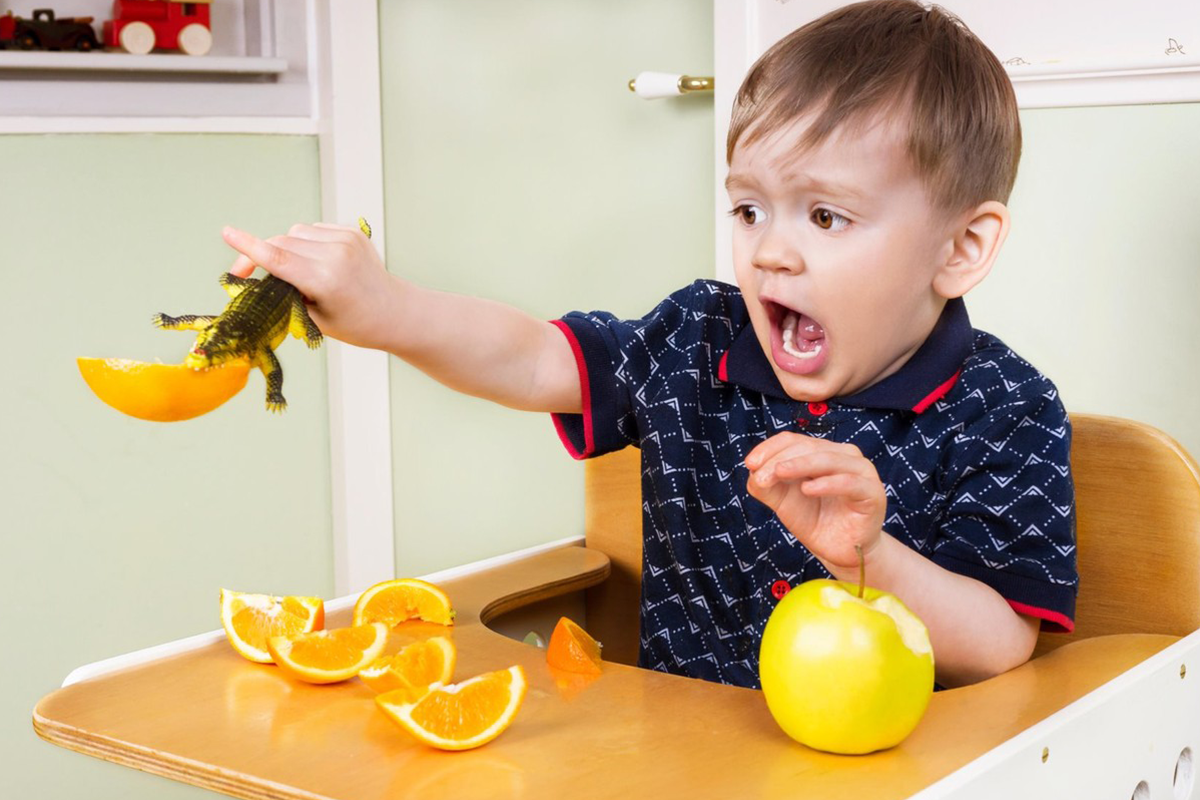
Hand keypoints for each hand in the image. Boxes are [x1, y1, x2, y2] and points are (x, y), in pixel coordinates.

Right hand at [222, 222, 397, 349]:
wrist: (395, 312)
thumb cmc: (355, 324)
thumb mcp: (315, 319)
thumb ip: (285, 295)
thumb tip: (259, 277)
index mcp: (326, 280)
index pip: (278, 258)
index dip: (249, 247)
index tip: (227, 233)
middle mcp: (337, 255)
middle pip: (281, 243)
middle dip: (260, 255)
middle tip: (247, 275)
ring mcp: (347, 240)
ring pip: (295, 233)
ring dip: (286, 248)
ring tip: (299, 274)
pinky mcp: (353, 232)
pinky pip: (313, 230)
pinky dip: (306, 243)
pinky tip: (318, 262)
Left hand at [745, 433, 885, 571]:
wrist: (839, 551)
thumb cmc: (813, 520)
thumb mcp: (782, 500)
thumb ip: (766, 484)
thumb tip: (754, 472)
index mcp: (822, 451)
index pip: (793, 440)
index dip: (770, 448)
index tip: (750, 464)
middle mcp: (843, 456)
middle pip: (809, 447)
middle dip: (780, 459)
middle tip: (760, 476)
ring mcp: (861, 472)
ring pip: (829, 459)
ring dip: (801, 464)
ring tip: (779, 473)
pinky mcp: (872, 493)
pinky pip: (850, 482)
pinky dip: (827, 483)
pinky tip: (808, 489)